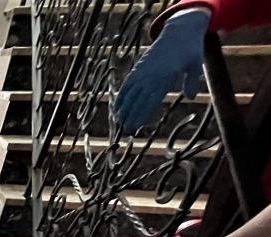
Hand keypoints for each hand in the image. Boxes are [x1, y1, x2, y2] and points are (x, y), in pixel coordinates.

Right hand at [115, 11, 207, 132]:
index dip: (143, 113)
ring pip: (130, 92)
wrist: (179, 30)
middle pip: (138, 98)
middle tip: (126, 129)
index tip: (136, 125)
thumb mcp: (196, 64)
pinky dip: (121, 95)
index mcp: (166, 75)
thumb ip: (192, 81)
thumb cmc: (190, 49)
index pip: (152, 98)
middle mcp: (152, 74)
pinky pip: (127, 83)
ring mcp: (144, 70)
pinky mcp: (139, 67)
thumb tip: (190, 97)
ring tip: (119, 121)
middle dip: (131, 114)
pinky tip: (117, 106)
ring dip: (123, 107)